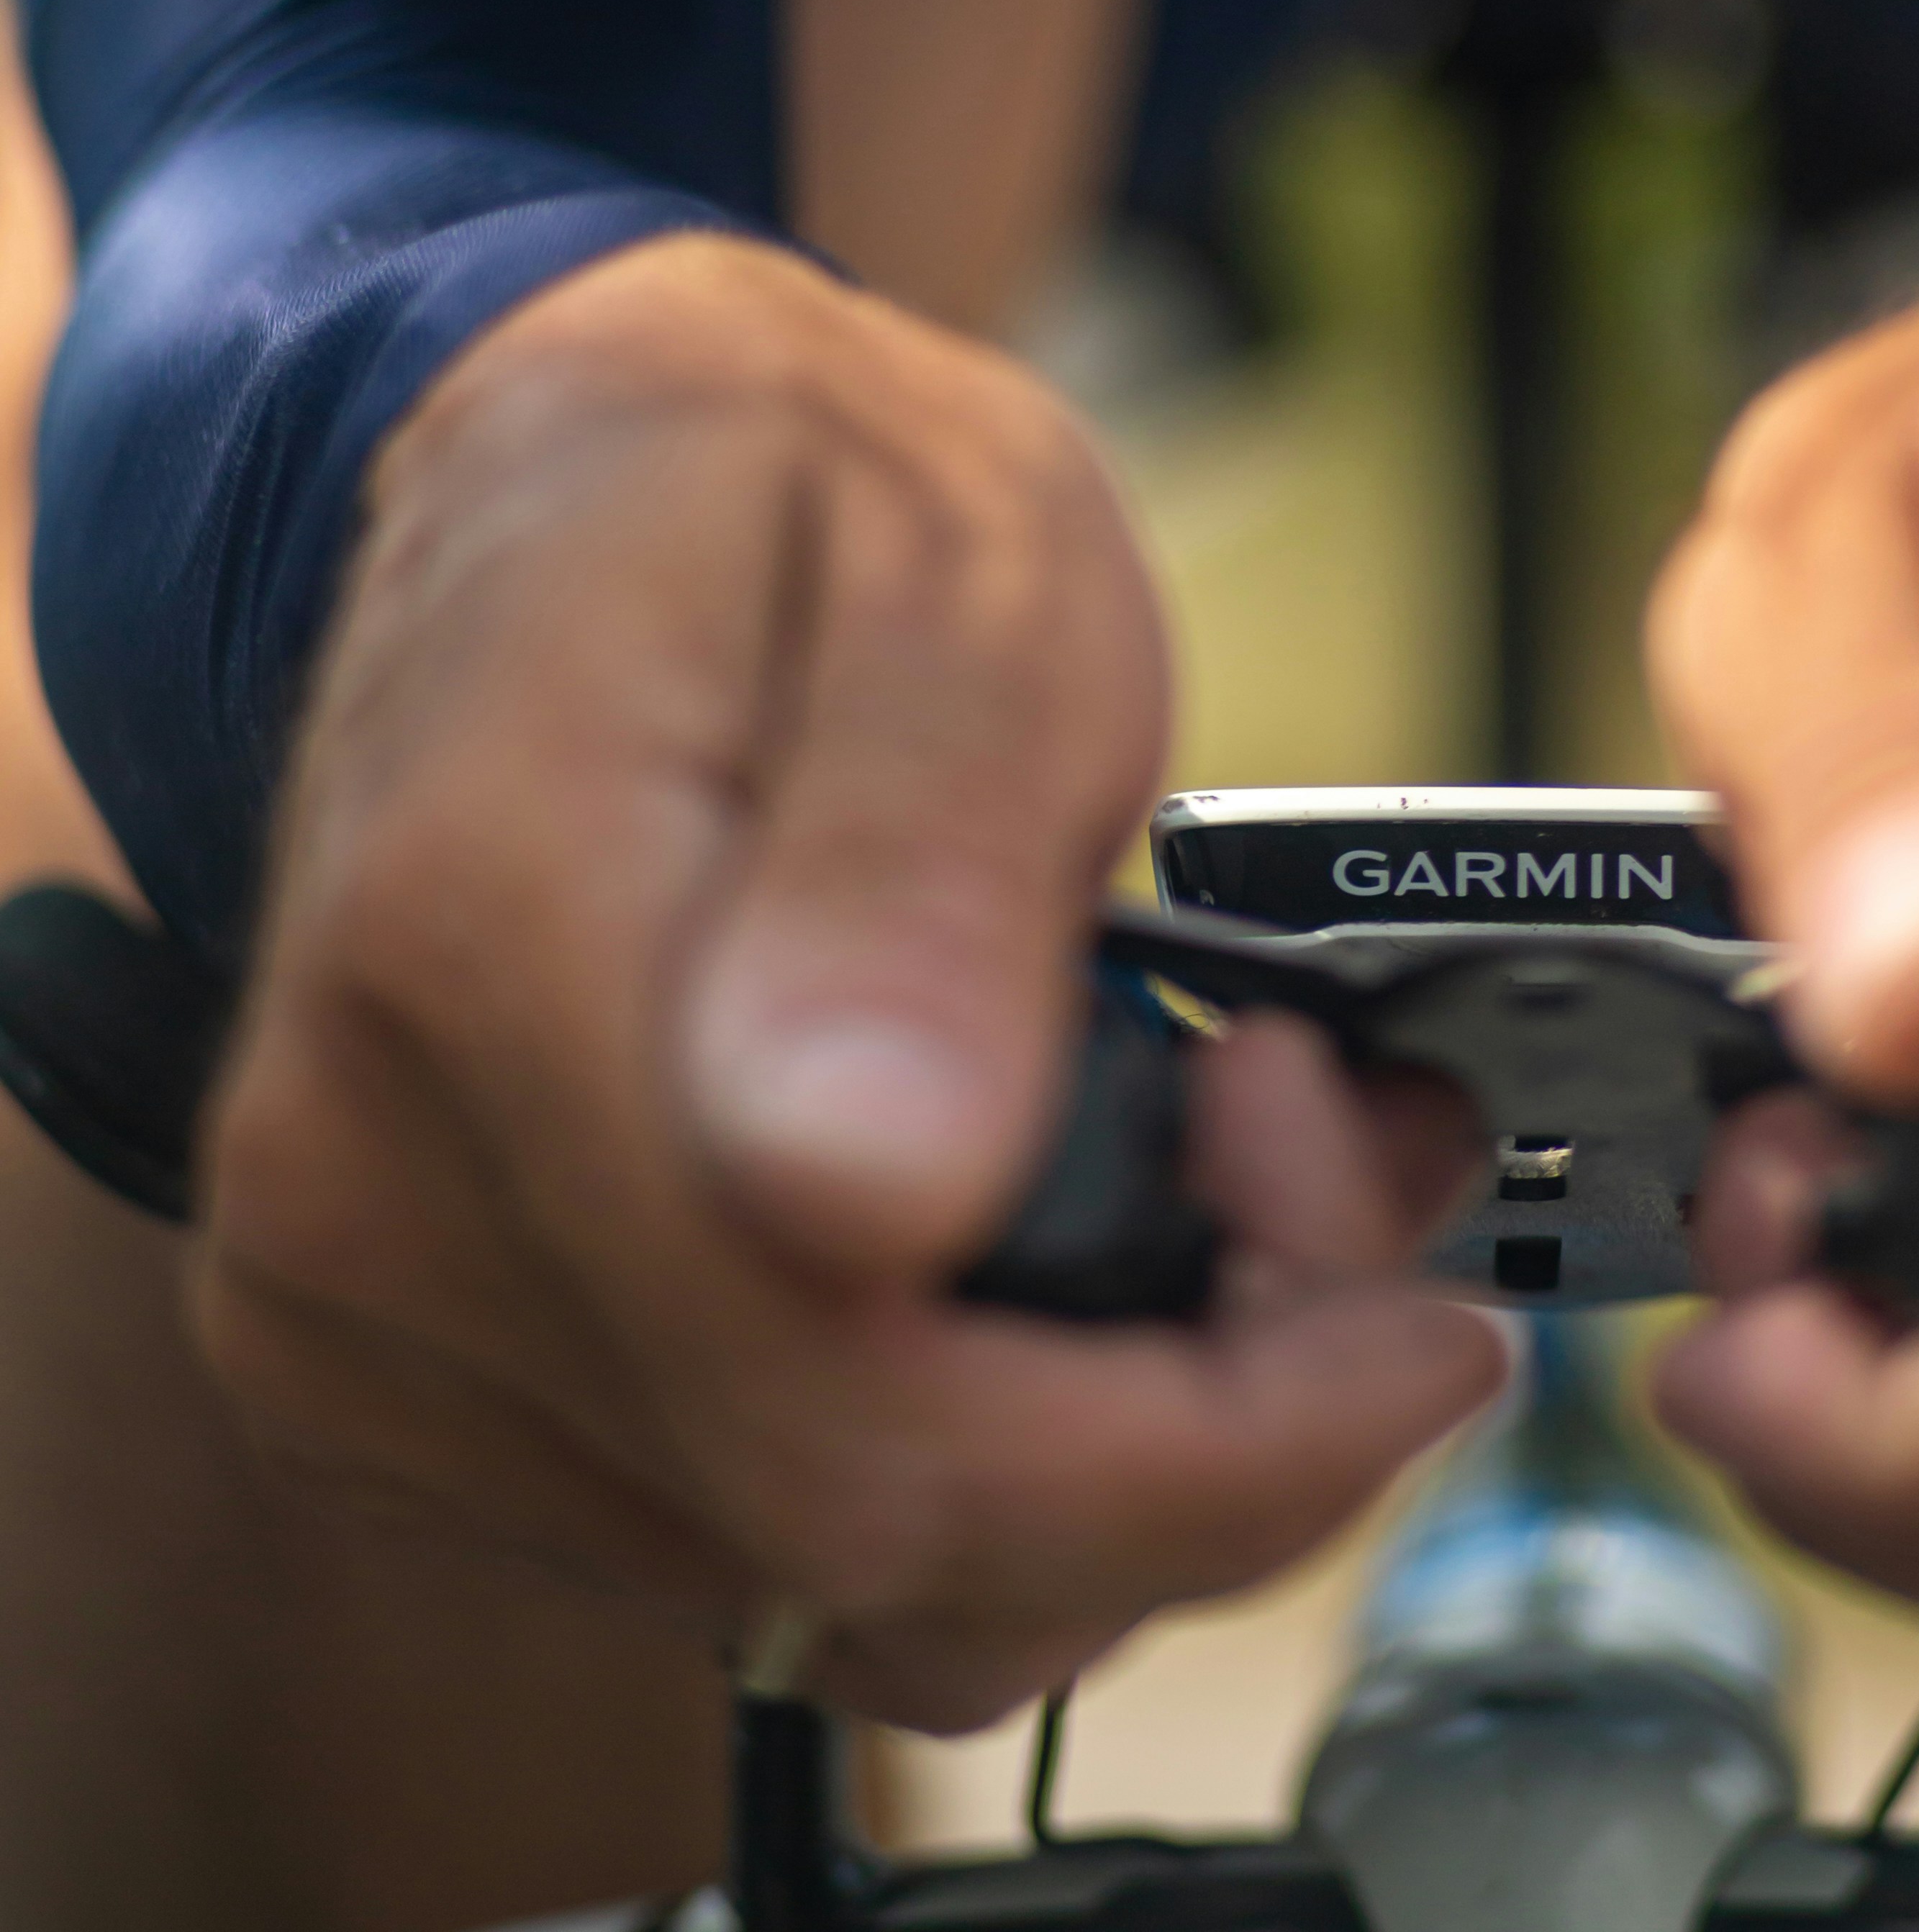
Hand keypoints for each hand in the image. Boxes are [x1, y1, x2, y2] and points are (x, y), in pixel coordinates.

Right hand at [192, 239, 1497, 1728]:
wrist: (563, 484)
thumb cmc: (769, 486)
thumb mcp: (951, 559)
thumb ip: (923, 853)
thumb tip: (862, 1198)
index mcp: (489, 952)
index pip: (851, 1412)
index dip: (1194, 1447)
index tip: (1413, 1328)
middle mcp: (362, 1191)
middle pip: (860, 1540)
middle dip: (1187, 1428)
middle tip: (1328, 1159)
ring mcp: (368, 1311)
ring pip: (825, 1576)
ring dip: (1092, 1435)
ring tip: (1217, 1146)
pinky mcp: (415, 1371)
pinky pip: (754, 1529)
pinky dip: (961, 1428)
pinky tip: (1057, 1216)